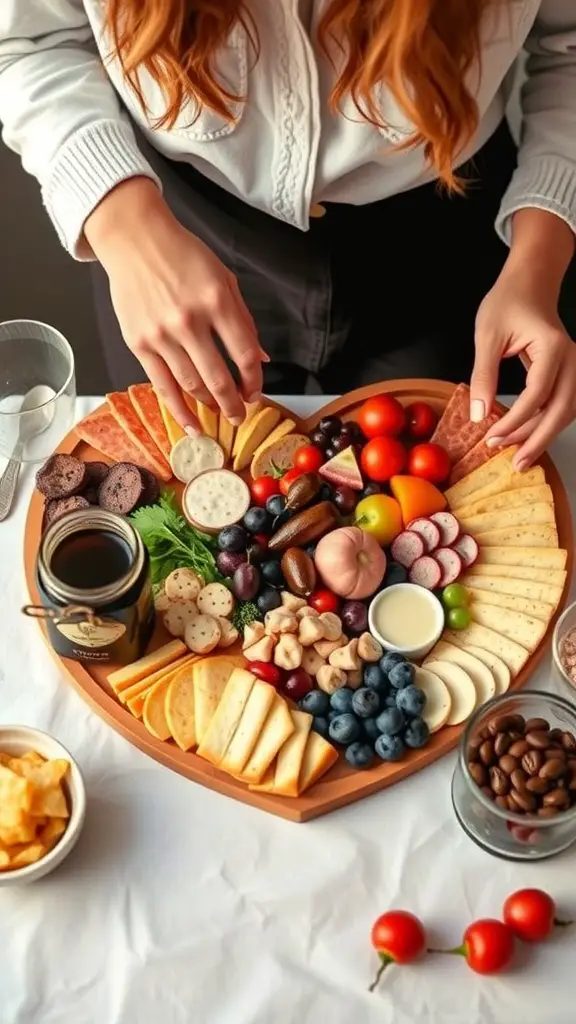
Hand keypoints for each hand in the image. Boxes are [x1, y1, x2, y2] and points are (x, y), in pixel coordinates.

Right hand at [85, 178, 266, 429]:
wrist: (134, 239)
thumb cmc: (182, 255)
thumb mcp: (223, 278)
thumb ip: (243, 319)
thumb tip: (261, 357)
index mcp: (216, 301)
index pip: (244, 354)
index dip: (254, 380)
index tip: (256, 392)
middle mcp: (188, 321)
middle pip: (218, 378)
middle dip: (234, 404)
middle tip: (240, 416)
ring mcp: (161, 334)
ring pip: (191, 386)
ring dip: (210, 406)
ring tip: (220, 414)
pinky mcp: (138, 343)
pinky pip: (162, 385)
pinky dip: (178, 410)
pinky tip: (191, 424)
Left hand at [471, 264, 575, 469]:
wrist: (529, 283)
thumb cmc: (508, 302)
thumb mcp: (487, 336)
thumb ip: (484, 375)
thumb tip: (479, 415)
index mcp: (552, 347)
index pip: (537, 394)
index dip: (515, 421)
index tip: (491, 437)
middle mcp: (571, 358)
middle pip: (563, 409)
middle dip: (538, 439)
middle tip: (517, 463)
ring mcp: (574, 366)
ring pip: (567, 410)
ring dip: (543, 434)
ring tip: (518, 455)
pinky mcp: (567, 372)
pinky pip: (562, 404)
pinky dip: (545, 422)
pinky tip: (524, 436)